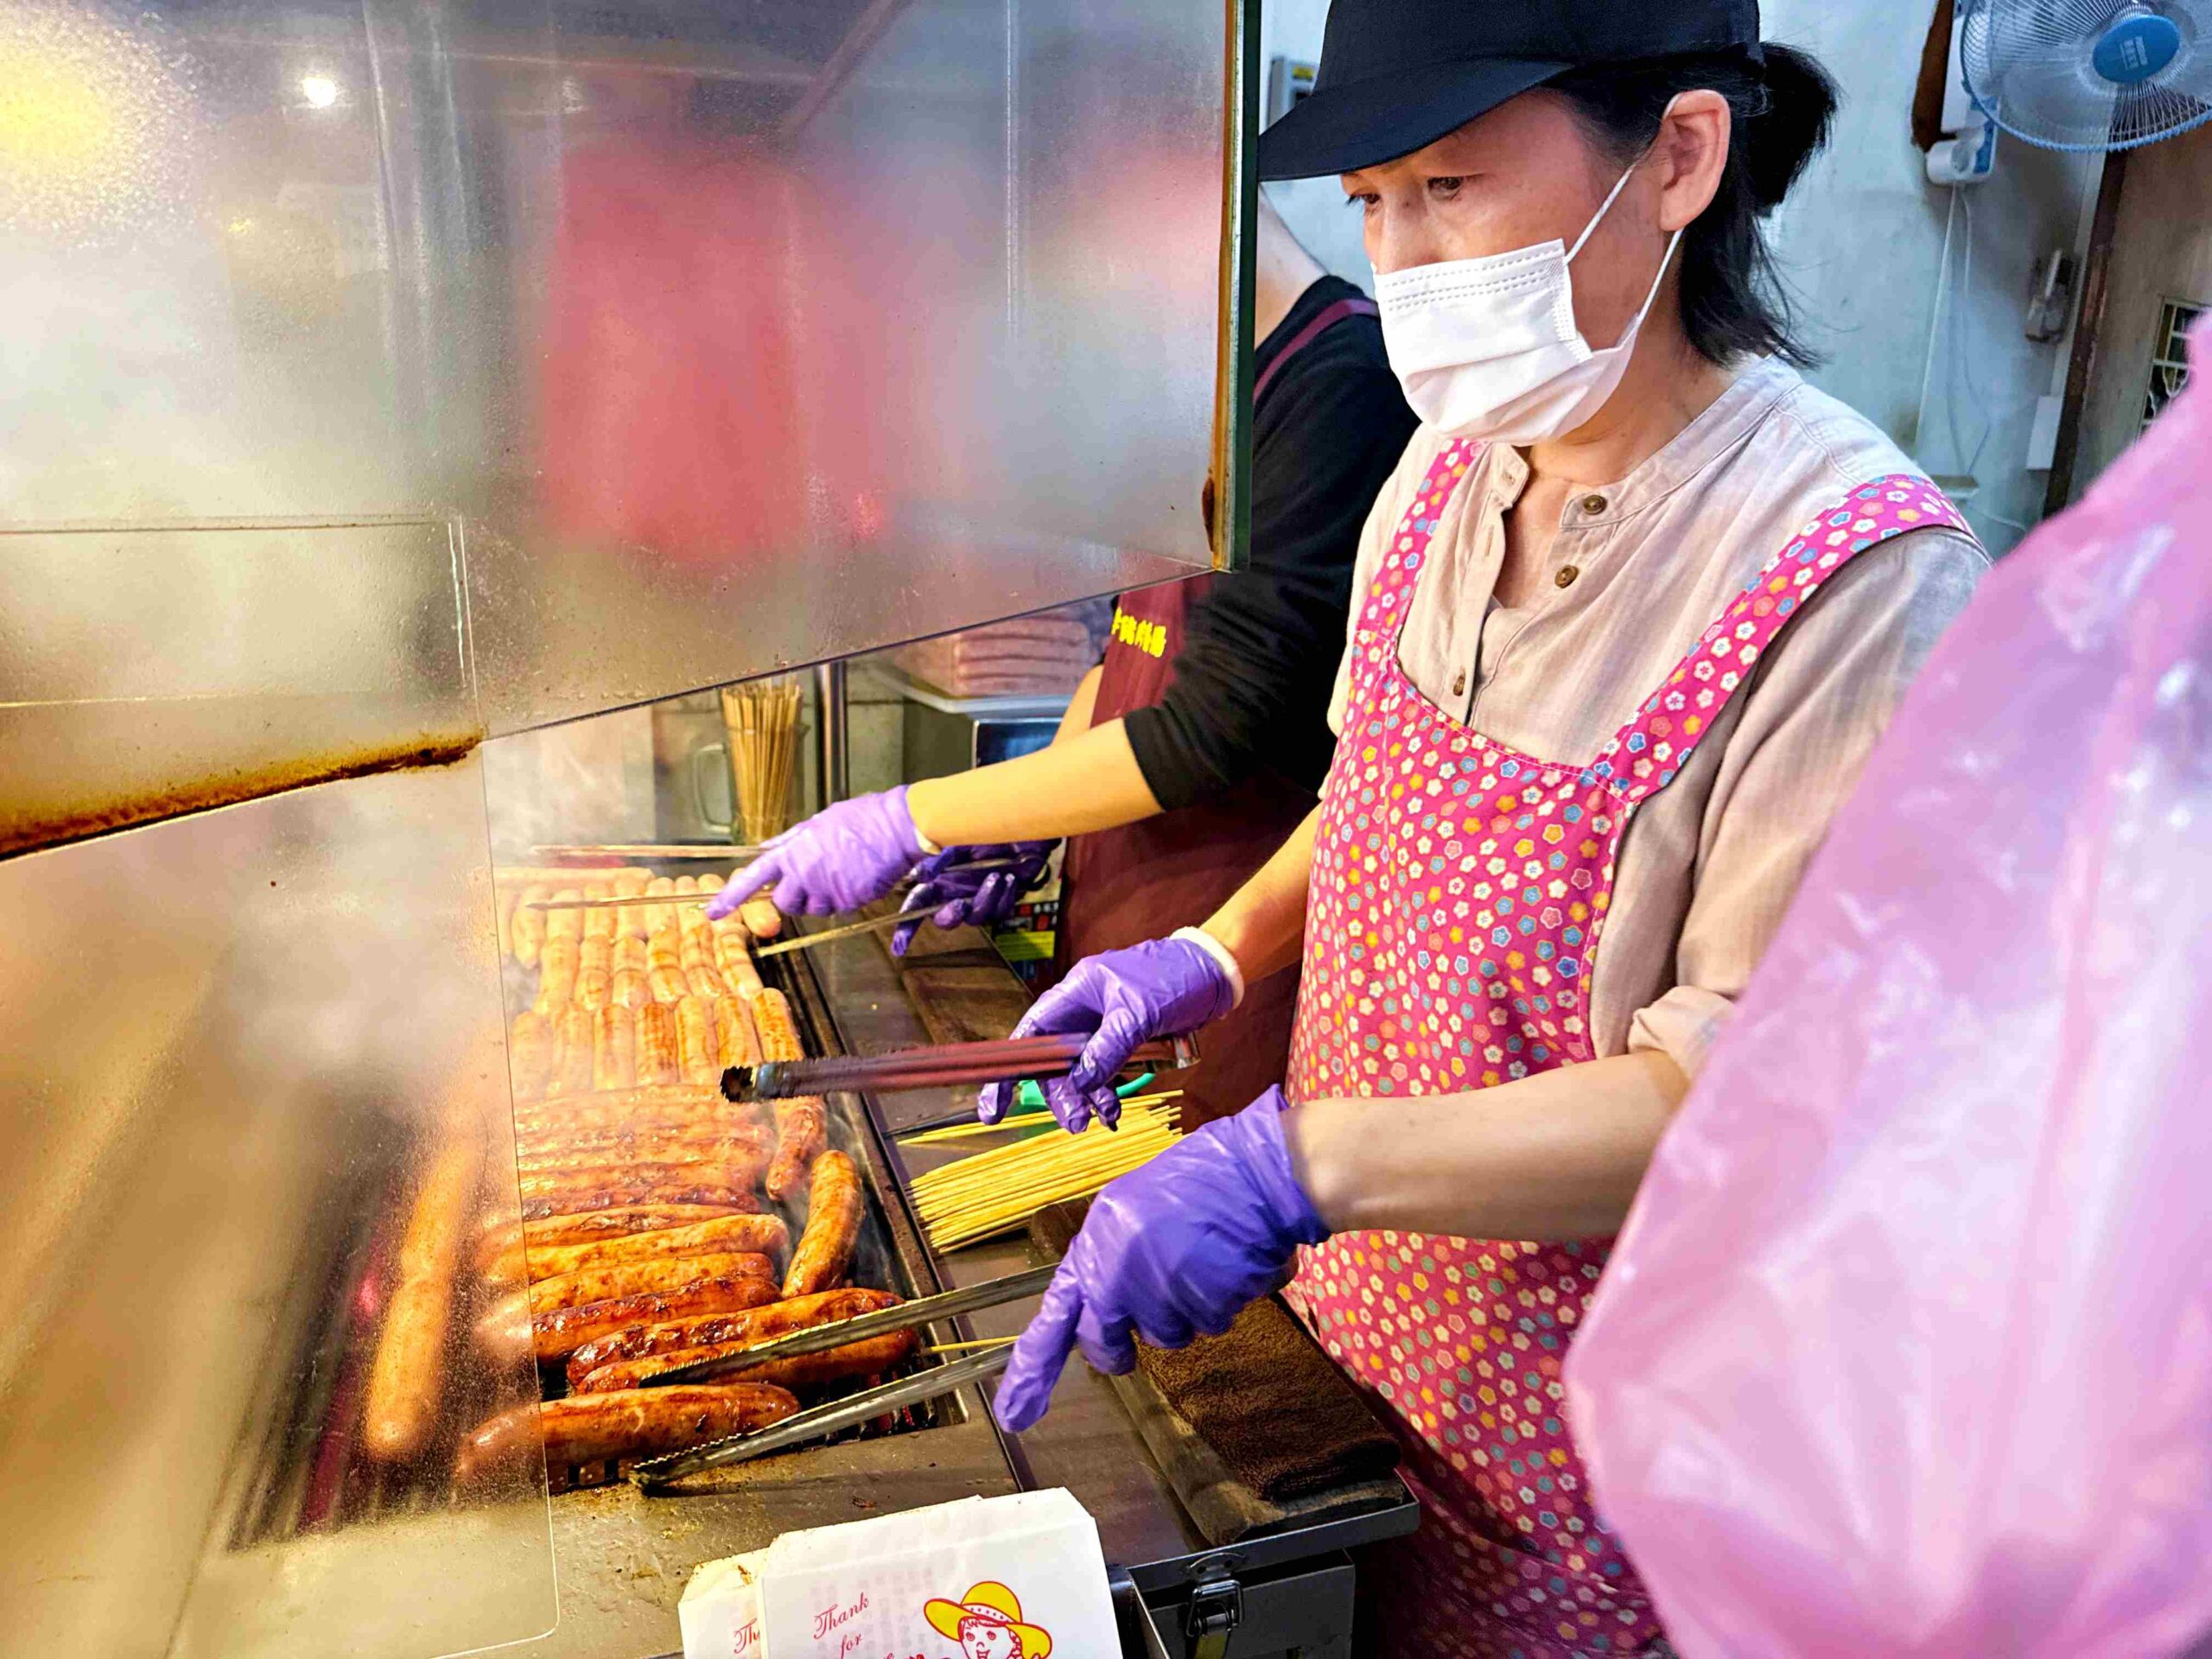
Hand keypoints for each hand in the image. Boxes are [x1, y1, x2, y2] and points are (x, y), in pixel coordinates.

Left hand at [704, 787, 923, 919]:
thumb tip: (767, 847)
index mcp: (793, 852)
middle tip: (811, 881)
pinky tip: (857, 877)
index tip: (713, 912)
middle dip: (793, 897)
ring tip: (840, 874)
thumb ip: (790, 840)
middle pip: (784, 903)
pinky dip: (844, 899)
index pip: (753, 878)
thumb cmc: (860, 818)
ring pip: (813, 910)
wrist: (896, 828)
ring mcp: (827, 891)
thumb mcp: (818, 822)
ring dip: (821, 900)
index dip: (730, 896)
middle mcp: (805, 874)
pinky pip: (839, 909)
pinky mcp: (849, 902)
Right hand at [889, 841, 1057, 955]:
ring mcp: (980, 895)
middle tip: (960, 906)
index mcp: (939, 879)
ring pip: (977, 917)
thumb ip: (938, 858)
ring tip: (995, 877)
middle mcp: (956, 891)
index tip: (899, 948)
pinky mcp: (1003, 897)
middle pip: (945, 920)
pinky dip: (1004, 896)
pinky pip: (1000, 911)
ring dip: (985, 900)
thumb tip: (921, 875)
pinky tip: (1009, 878)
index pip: (917, 906)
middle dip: (951, 916)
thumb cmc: (983, 826)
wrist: (1020, 819)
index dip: (907, 928)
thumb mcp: (956, 838)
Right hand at [978, 933, 1234, 1130]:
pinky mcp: (1124, 1040)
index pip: (1030, 1035)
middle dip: (1062, 1095)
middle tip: (1077, 1124)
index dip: (1008, 1070)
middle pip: (1055, 1062)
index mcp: (1074, 993)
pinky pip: (1105, 1073)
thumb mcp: (1137, 1013)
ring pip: (1081, 1072)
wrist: (1215, 971)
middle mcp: (1082, 1011)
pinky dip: (1108, 1093)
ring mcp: (1103, 1027)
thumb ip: (1108, 1048)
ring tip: (1105, 1120)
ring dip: (1089, 1098)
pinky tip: (1114, 1112)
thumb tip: (1083, 1081)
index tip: (993, 1106)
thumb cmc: (1174, 978)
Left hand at [992, 1087, 1321, 1432]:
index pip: (1056, 1315)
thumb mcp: (1132, 1208)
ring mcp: (1163, 1293)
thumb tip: (1098, 1307)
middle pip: (1106, 1344)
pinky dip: (1222, 1301)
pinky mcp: (1206, 1306)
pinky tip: (1229, 1263)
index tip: (1015, 1413)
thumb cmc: (1198, 1181)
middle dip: (1120, 1347)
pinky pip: (1209, 1324)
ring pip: (1165, 1337)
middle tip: (1150, 1310)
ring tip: (1202, 1260)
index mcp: (1097, 1242)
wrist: (1257, 1172)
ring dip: (1184, 1311)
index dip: (1034, 1367)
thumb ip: (1109, 1258)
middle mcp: (1120, 1273)